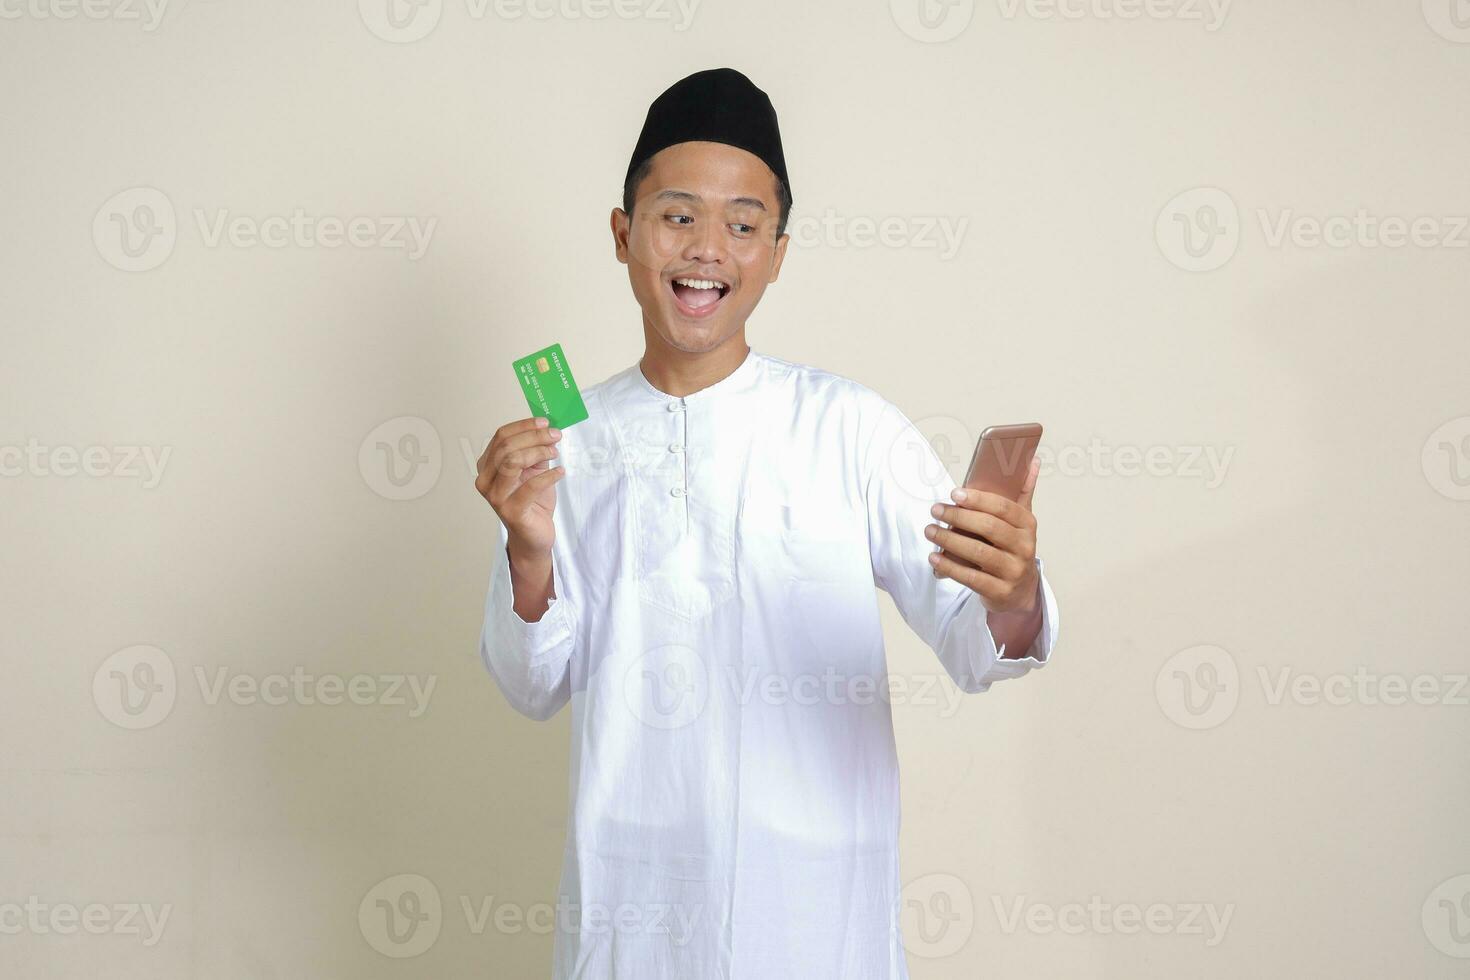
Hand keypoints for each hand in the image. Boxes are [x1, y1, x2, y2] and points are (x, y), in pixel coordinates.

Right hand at [475, 417, 564, 559]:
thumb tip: (548, 429)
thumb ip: (536, 451)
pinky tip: (560, 472)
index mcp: (487, 466)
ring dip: (538, 452)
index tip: (545, 422)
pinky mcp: (511, 512)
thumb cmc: (532, 501)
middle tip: (556, 435)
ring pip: (513, 462)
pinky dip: (549, 476)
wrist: (533, 536)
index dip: (524, 426)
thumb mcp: (534, 470)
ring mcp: (496, 497)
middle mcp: (486, 481)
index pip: (501, 436)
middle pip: (506, 447)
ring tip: (555, 453)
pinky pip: (531, 486)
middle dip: (534, 437)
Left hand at [924, 458, 1040, 614]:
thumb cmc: (1012, 547)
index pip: (1003, 507)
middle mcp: (1024, 547)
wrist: (1019, 591)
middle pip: (989, 528)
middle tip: (935, 510)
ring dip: (950, 541)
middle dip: (958, 517)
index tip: (954, 494)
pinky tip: (934, 557)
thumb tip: (1032, 460)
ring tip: (930, 531)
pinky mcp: (1000, 591)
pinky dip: (950, 567)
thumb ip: (1023, 491)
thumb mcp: (1020, 521)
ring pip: (978, 553)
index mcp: (1028, 525)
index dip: (978, 499)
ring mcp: (1013, 571)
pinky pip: (971, 578)